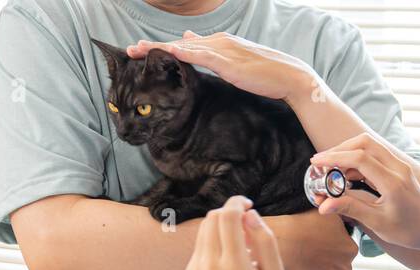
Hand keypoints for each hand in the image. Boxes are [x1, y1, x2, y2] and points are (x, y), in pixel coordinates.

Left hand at [127, 31, 314, 104]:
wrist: (289, 77)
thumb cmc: (265, 74)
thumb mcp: (235, 64)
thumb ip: (216, 58)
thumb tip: (193, 46)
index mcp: (219, 44)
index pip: (186, 45)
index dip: (162, 48)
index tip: (141, 51)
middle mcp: (218, 42)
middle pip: (180, 44)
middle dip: (153, 47)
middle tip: (129, 49)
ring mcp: (223, 50)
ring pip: (185, 47)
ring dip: (160, 48)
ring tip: (138, 50)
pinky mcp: (229, 62)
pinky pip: (202, 56)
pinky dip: (185, 53)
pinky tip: (169, 52)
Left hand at [184, 196, 284, 269]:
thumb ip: (265, 241)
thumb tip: (250, 214)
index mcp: (234, 266)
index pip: (228, 217)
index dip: (237, 203)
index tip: (248, 203)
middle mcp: (210, 266)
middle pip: (213, 218)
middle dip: (229, 212)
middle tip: (246, 223)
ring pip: (204, 230)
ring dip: (220, 226)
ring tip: (240, 243)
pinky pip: (200, 246)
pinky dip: (213, 242)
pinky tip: (229, 259)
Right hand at [270, 210, 355, 269]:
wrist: (283, 242)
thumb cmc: (302, 226)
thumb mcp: (328, 215)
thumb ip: (340, 221)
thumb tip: (341, 217)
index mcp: (351, 250)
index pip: (344, 252)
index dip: (331, 249)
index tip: (319, 246)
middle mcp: (346, 269)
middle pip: (338, 268)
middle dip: (327, 264)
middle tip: (311, 257)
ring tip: (304, 267)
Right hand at [310, 132, 419, 251]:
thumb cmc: (408, 231)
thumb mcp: (377, 223)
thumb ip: (351, 209)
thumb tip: (323, 204)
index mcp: (393, 182)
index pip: (359, 158)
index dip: (334, 157)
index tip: (315, 163)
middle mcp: (398, 168)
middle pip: (365, 142)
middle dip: (340, 149)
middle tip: (321, 163)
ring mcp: (399, 165)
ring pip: (370, 146)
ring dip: (348, 153)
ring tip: (331, 171)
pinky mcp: (398, 167)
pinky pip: (375, 155)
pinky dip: (357, 160)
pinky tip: (346, 175)